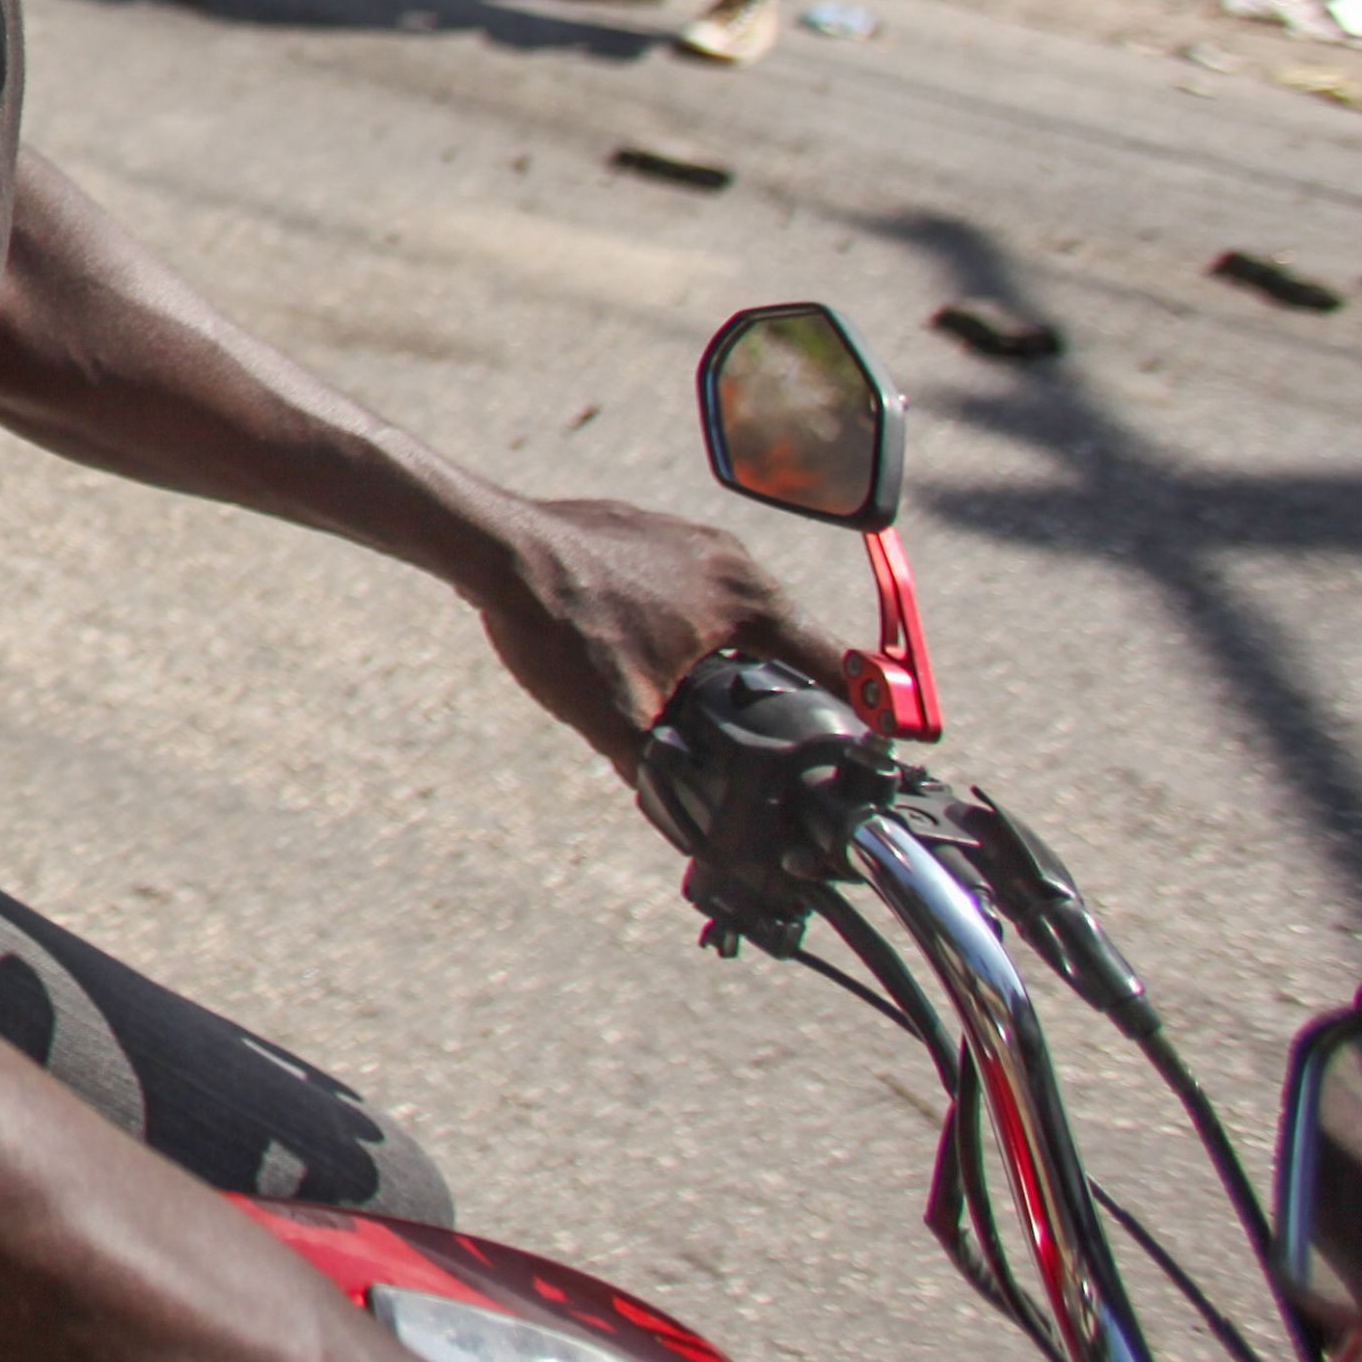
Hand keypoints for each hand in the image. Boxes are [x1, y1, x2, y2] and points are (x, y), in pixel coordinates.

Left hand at [468, 490, 849, 765]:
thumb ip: (662, 778)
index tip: (871, 739)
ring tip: (722, 699)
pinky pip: (688, 582)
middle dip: (786, 685)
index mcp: (748, 600)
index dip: (852, 709)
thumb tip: (688, 830)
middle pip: (785, 634)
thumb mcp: (618, 720)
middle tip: (785, 733)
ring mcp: (686, 537)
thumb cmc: (558, 623)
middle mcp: (730, 558)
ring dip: (734, 650)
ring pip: (733, 606)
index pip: (830, 661)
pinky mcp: (643, 530)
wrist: (490, 547)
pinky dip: (688, 620)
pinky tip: (659, 652)